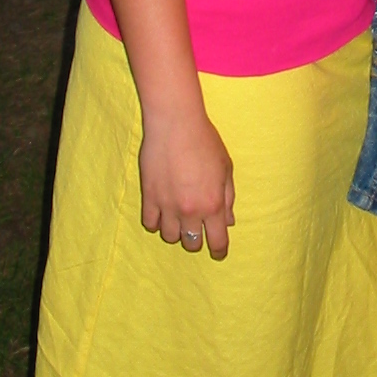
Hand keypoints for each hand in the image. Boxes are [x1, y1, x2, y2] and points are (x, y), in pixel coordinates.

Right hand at [139, 106, 235, 258]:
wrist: (176, 123)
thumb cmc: (205, 141)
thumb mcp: (225, 167)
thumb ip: (228, 197)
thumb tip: (228, 221)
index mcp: (213, 204)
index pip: (217, 241)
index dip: (219, 251)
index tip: (218, 253)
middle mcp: (190, 210)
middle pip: (192, 243)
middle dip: (196, 238)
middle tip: (196, 226)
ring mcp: (167, 205)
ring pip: (169, 237)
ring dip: (176, 230)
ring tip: (178, 215)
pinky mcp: (148, 197)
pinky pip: (150, 224)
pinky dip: (156, 221)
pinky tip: (162, 210)